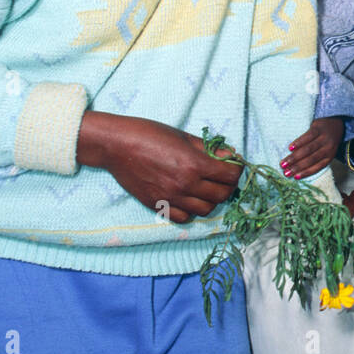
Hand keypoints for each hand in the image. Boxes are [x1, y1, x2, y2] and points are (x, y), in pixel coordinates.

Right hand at [77, 112, 243, 223]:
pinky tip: (188, 199)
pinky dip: (191, 211)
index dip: (236, 170)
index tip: (233, 166)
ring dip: (211, 200)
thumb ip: (209, 149)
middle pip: (222, 195)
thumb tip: (231, 156)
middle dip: (228, 186)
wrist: (117, 146)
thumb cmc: (150, 134)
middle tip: (223, 177)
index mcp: (194, 164)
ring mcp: (171, 198)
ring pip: (205, 210)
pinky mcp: (157, 206)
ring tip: (206, 188)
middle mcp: (185, 185)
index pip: (231, 176)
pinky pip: (183, 218)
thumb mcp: (184, 136)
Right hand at [282, 117, 343, 178]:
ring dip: (295, 157)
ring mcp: (324, 138)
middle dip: (297, 167)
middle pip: (311, 159)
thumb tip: (297, 170)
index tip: (294, 177)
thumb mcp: (325, 151)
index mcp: (329, 156)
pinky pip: (308, 136)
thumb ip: (315, 159)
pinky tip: (290, 148)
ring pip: (308, 149)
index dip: (305, 172)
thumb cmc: (326, 140)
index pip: (317, 167)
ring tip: (284, 162)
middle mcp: (328, 148)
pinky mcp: (318, 128)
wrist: (336, 122)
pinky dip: (299, 143)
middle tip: (285, 172)